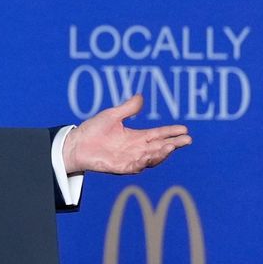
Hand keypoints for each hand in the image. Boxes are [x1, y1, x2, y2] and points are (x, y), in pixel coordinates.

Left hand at [62, 94, 191, 173]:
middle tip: (186, 140)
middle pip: (159, 147)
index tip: (185, 129)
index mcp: (136, 137)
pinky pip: (134, 166)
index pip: (158, 135)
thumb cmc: (93, 130)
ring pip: (150, 158)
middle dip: (173, 144)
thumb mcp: (112, 116)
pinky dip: (142, 162)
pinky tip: (148, 156)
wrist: (76, 143)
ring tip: (170, 146)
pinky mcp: (120, 167)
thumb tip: (141, 96)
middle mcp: (136, 149)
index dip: (171, 132)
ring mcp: (129, 159)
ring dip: (161, 153)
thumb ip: (127, 108)